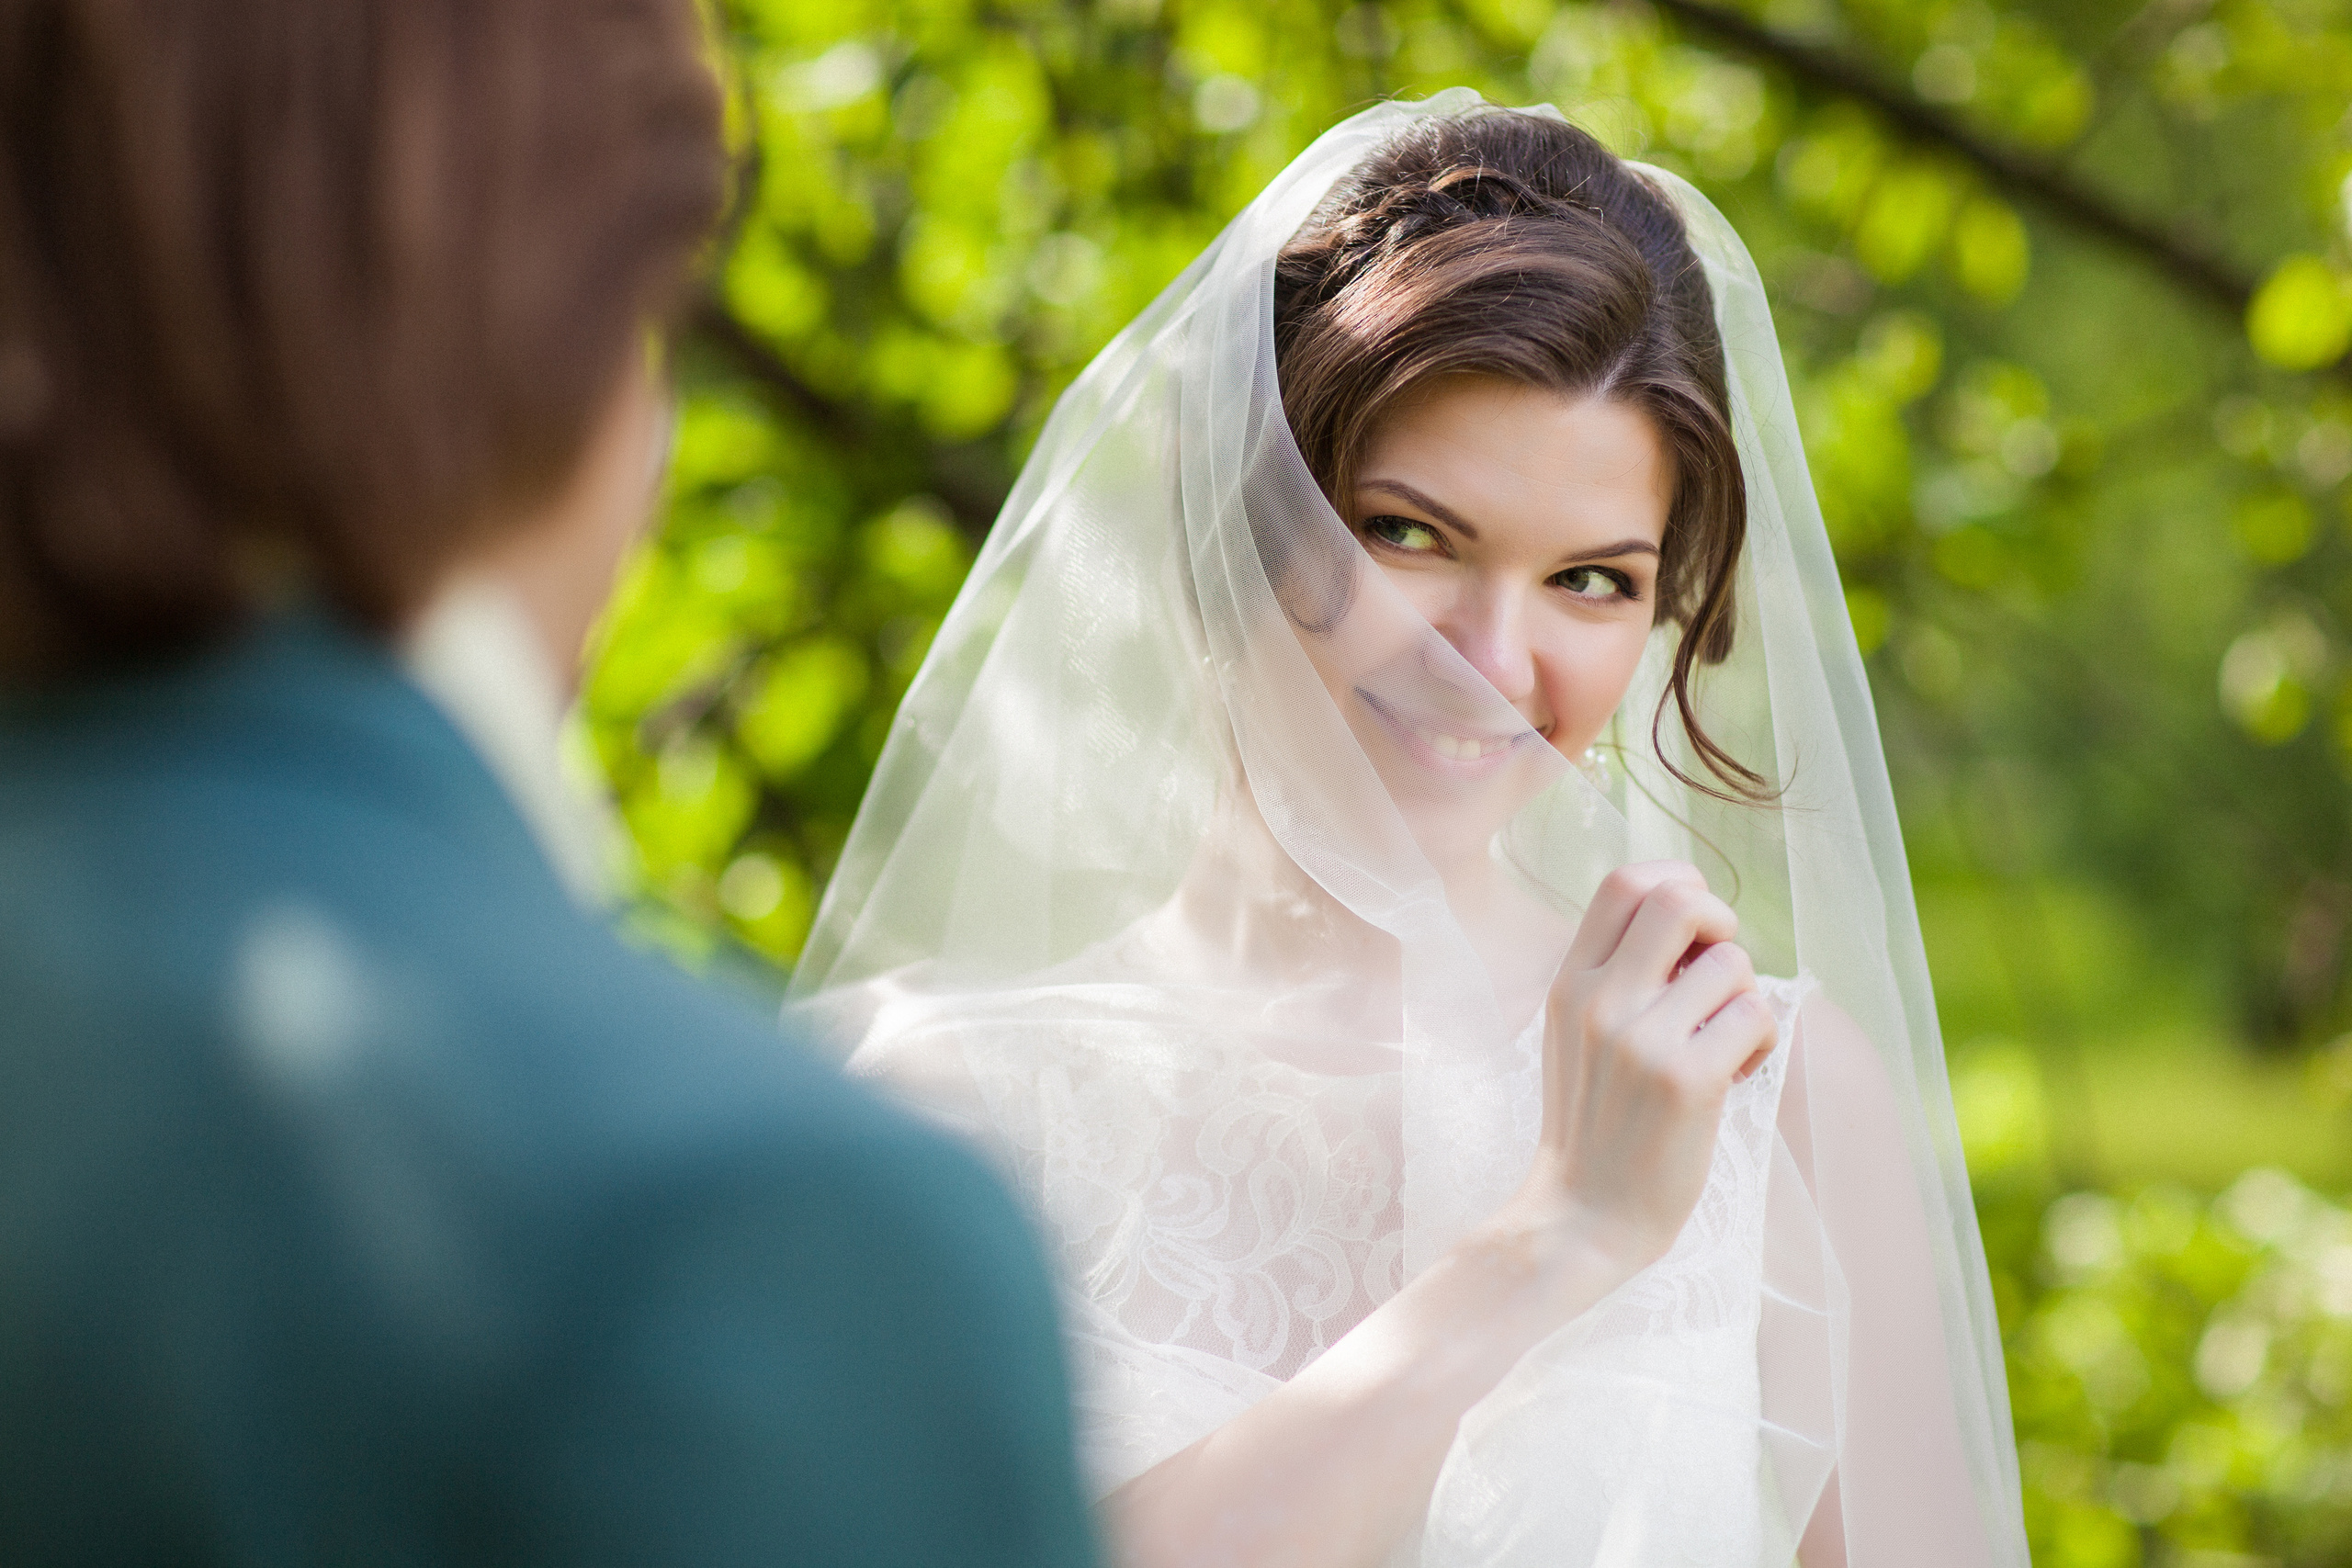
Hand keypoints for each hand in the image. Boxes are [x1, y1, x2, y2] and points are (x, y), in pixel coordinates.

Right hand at [1500, 861, 1777, 1283]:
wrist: (1582, 1217)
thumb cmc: (1593, 1125)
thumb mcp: (1576, 1034)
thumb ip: (1615, 974)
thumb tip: (1689, 912)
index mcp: (1570, 984)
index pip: (1624, 883)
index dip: (1676, 882)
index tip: (1693, 929)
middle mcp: (1601, 1002)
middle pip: (1679, 901)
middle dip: (1721, 921)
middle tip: (1719, 970)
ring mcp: (1643, 1040)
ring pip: (1731, 964)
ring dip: (1744, 999)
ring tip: (1724, 1044)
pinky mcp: (1689, 1081)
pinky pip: (1755, 1016)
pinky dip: (1759, 1042)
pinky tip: (1734, 1075)